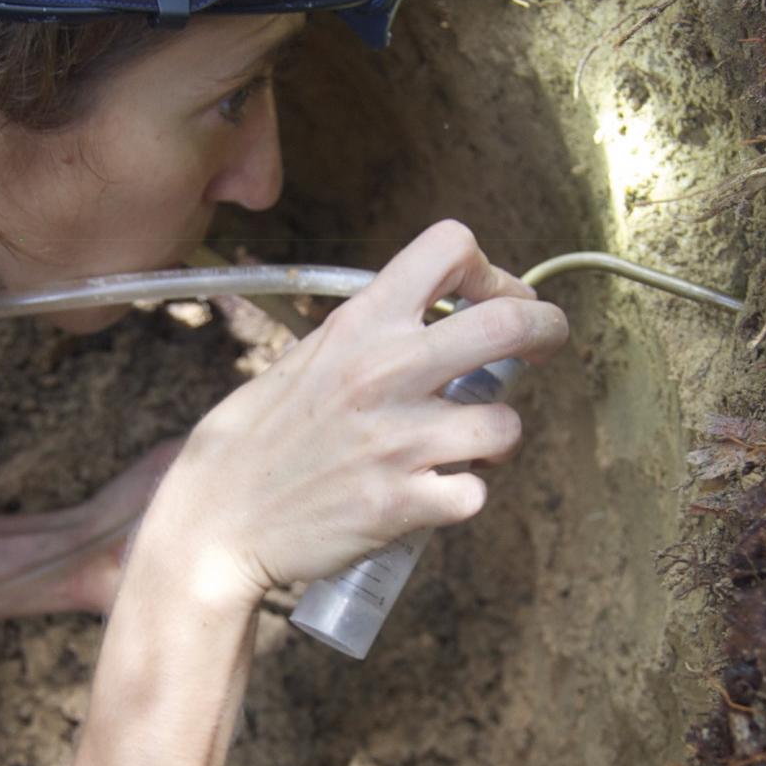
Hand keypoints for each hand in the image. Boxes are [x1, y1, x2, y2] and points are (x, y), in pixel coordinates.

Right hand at [143, 221, 568, 607]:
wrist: (218, 519)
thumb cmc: (258, 441)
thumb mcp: (304, 359)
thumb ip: (367, 337)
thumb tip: (430, 324)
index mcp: (360, 324)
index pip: (450, 246)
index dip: (488, 268)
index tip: (489, 297)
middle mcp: (386, 371)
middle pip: (512, 321)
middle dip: (547, 329)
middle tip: (543, 345)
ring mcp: (400, 440)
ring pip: (507, 424)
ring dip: (498, 437)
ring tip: (467, 447)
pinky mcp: (405, 504)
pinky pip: (475, 493)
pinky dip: (462, 497)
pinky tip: (433, 495)